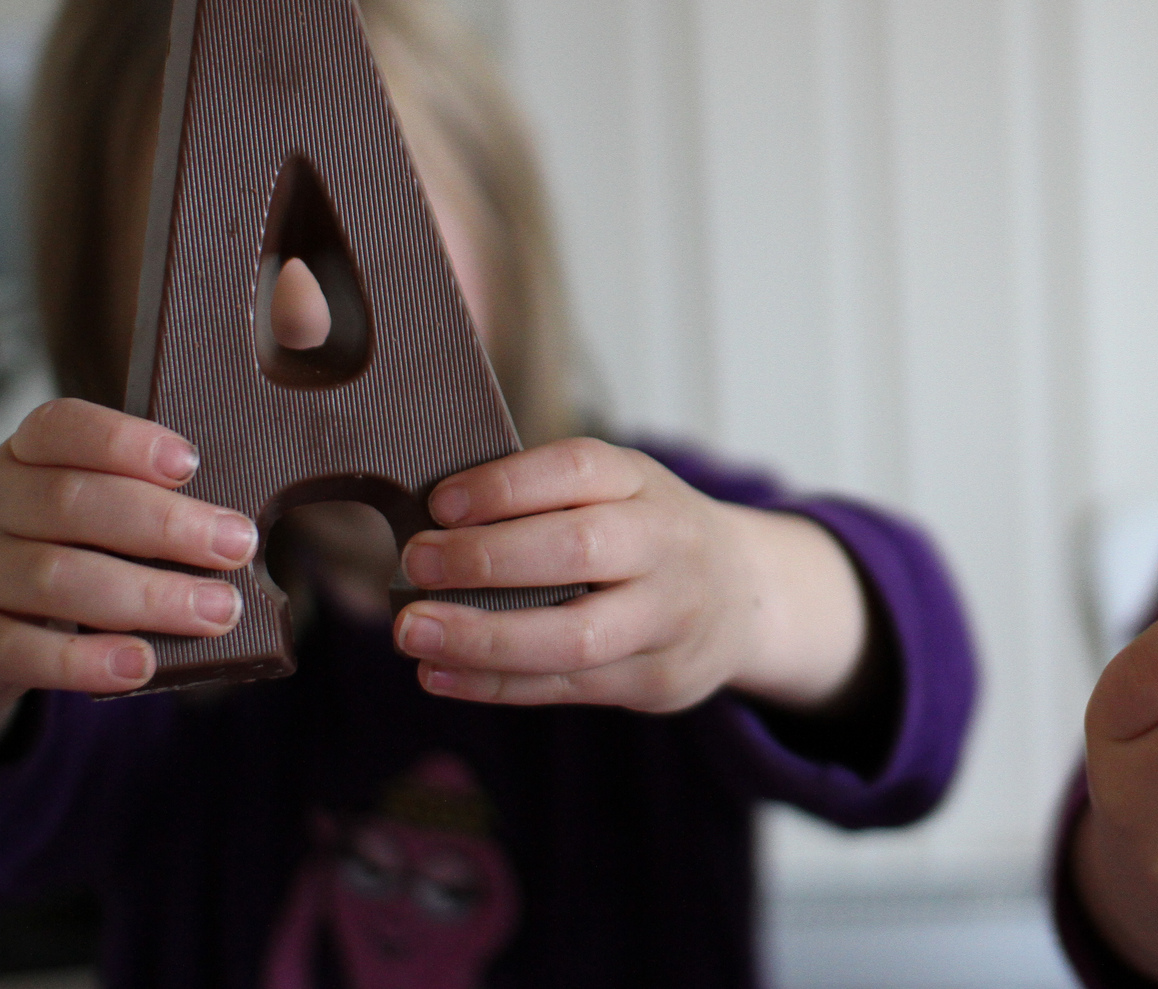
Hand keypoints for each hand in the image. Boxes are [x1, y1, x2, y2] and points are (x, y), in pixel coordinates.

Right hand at [0, 399, 256, 766]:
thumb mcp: (74, 515)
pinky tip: (140, 663)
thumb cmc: (46, 556)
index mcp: (21, 459)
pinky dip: (86, 661)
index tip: (190, 462)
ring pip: (55, 578)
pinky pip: (22, 651)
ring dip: (148, 596)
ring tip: (215, 611)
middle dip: (166, 525)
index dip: (125, 440)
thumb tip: (235, 529)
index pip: (61, 427)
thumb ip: (136, 505)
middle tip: (236, 546)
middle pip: (72, 503)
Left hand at [391, 438, 868, 712]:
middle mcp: (667, 545)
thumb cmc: (646, 536)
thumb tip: (431, 526)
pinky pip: (567, 688)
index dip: (505, 485)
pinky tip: (440, 674)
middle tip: (415, 563)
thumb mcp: (617, 492)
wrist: (744, 597)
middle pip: (578, 549)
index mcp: (645, 483)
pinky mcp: (658, 680)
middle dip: (485, 558)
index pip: (578, 469)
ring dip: (482, 638)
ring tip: (413, 632)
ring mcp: (669, 617)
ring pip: (573, 636)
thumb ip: (545, 502)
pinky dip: (494, 684)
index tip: (440, 503)